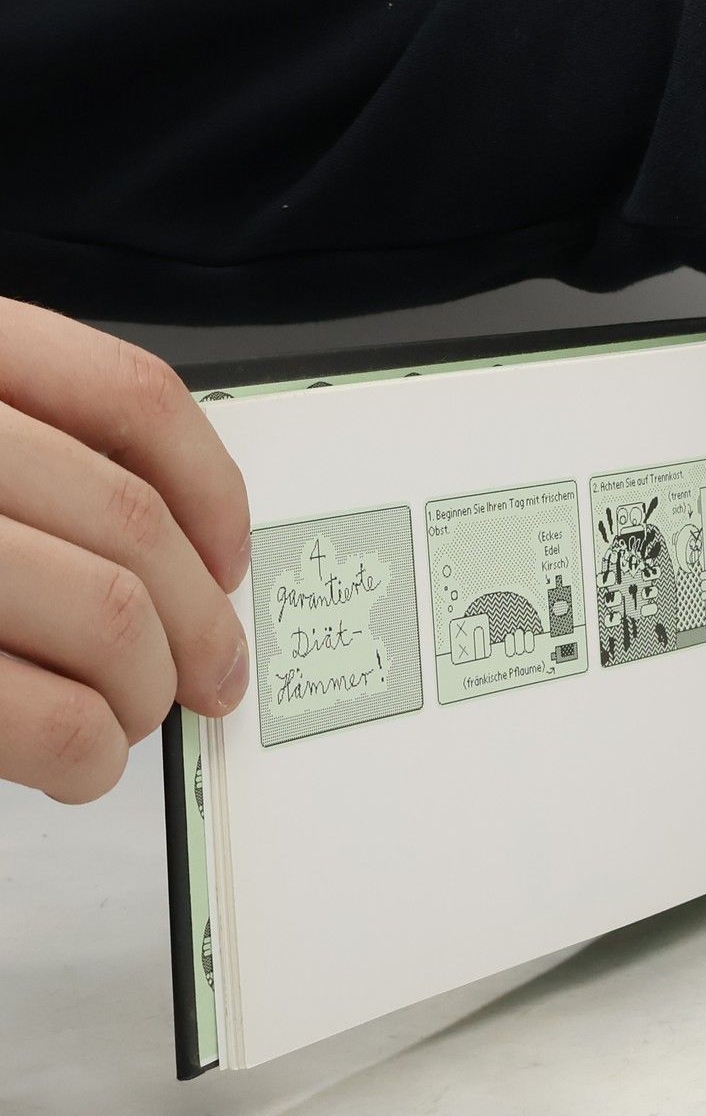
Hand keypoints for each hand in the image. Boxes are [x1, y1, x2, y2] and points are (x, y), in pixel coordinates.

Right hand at [0, 298, 251, 801]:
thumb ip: (23, 454)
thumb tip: (181, 558)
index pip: (133, 398)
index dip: (210, 487)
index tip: (227, 558)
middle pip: (132, 524)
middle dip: (197, 618)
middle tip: (212, 671)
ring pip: (108, 614)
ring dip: (146, 688)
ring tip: (136, 717)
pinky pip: (40, 713)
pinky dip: (89, 749)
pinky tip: (84, 761)